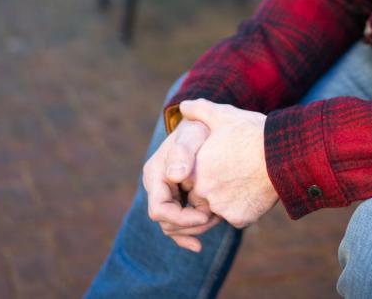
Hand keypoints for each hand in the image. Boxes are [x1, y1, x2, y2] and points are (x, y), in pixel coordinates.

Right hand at [142, 119, 221, 251]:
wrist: (205, 125)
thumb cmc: (199, 128)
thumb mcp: (192, 133)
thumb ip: (183, 151)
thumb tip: (175, 176)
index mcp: (155, 174)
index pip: (159, 209)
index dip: (181, 218)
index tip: (206, 214)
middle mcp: (156, 187)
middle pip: (166, 222)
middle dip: (190, 226)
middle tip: (215, 219)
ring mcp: (166, 195)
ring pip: (172, 226)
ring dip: (194, 229)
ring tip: (216, 220)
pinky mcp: (177, 200)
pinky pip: (177, 226)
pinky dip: (187, 236)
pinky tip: (198, 246)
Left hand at [178, 99, 277, 227]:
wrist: (282, 156)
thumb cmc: (252, 133)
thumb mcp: (224, 115)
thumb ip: (199, 110)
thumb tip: (184, 106)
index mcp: (194, 170)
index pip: (188, 177)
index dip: (203, 168)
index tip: (219, 160)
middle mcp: (202, 192)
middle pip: (201, 195)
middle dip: (214, 185)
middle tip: (233, 169)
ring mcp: (220, 208)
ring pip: (219, 207)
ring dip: (228, 197)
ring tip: (245, 177)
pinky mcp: (238, 219)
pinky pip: (236, 216)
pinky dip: (243, 207)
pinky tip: (254, 190)